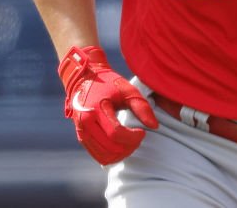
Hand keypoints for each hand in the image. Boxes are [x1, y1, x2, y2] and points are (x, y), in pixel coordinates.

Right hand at [58, 46, 158, 164]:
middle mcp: (86, 122)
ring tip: (130, 143)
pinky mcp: (82, 137)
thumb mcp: (127, 90)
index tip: (142, 132)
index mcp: (96, 108)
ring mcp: (82, 131)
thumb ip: (142, 107)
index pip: (116, 133)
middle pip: (111, 147)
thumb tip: (154, 126)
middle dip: (129, 146)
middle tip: (138, 137)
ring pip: (104, 155)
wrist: (85, 80)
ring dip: (122, 154)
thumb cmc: (109, 84)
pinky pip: (98, 155)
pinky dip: (112, 156)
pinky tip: (121, 147)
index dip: (133, 137)